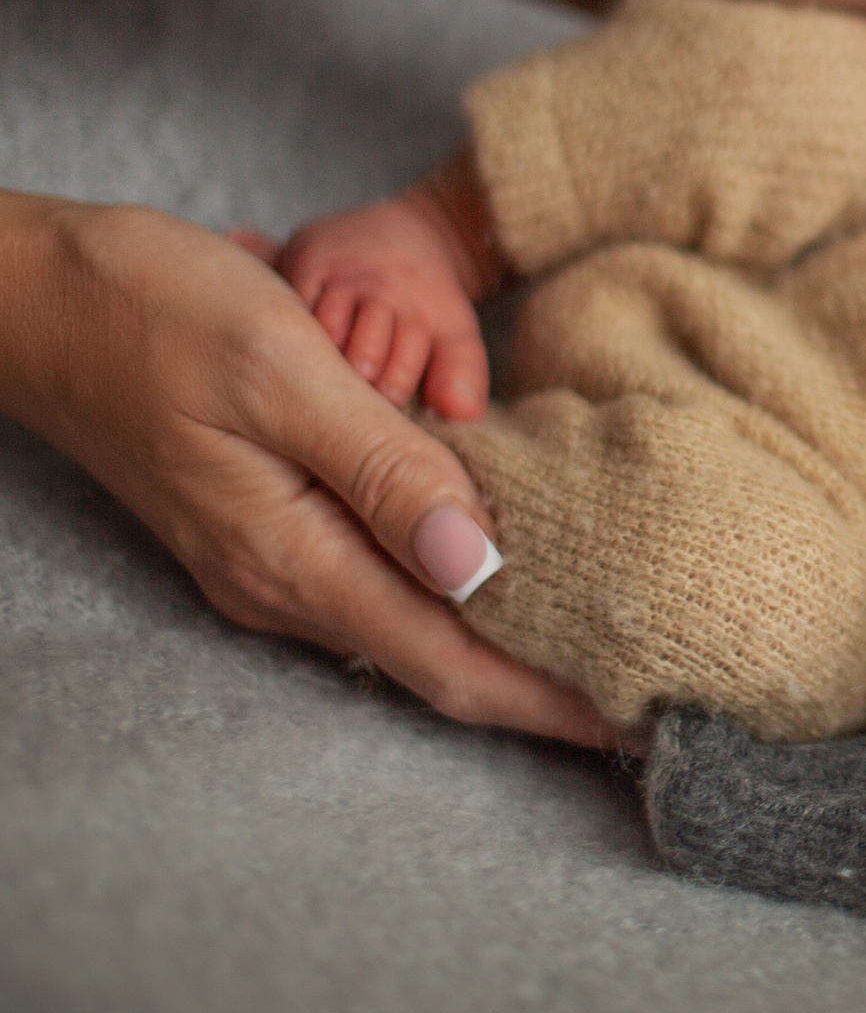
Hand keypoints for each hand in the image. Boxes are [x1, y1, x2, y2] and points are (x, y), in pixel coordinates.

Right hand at [0, 195, 621, 748]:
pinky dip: (459, 575)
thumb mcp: (284, 372)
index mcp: (292, 558)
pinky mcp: (275, 514)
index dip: (545, 702)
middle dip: (544, 684)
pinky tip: (520, 555)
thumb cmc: (156, 312)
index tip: (639, 720)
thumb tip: (478, 566)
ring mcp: (275, 552)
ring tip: (612, 633)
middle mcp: (285, 578)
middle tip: (656, 686)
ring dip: (508, 632)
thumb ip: (383, 468)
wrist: (40, 292)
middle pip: (440, 658)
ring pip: (415, 617)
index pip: (445, 664)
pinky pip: (384, 567)